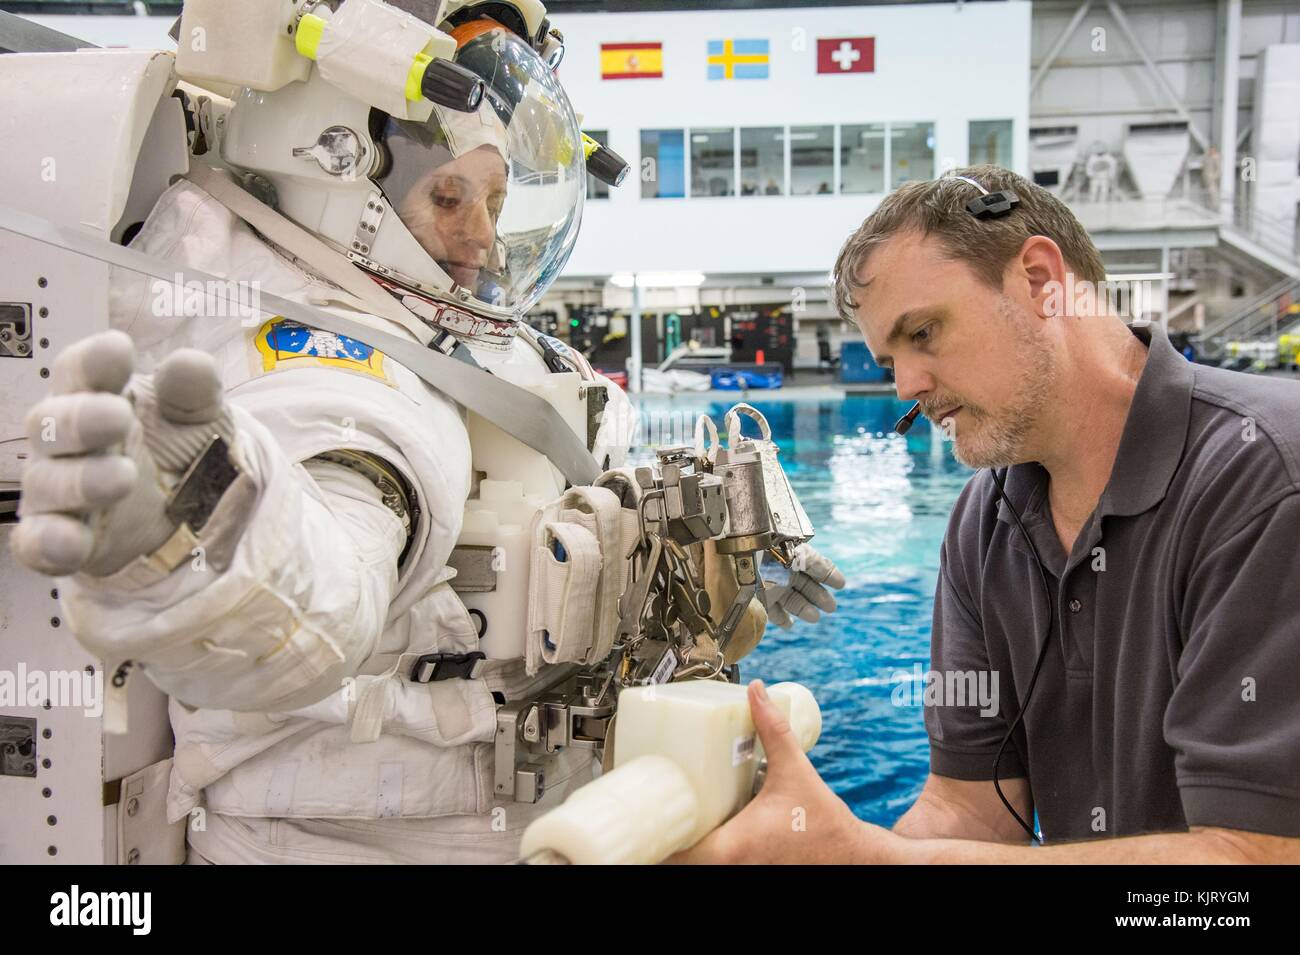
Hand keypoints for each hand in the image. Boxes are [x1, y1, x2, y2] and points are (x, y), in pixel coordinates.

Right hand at [12, 330, 236, 576]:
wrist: (186, 520)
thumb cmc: (176, 451)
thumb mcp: (198, 418)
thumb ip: (195, 390)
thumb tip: (189, 364)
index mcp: (94, 398)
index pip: (79, 371)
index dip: (93, 360)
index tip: (118, 349)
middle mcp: (65, 442)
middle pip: (52, 424)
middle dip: (81, 419)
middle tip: (118, 416)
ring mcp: (57, 492)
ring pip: (48, 482)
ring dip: (80, 481)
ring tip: (122, 479)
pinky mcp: (58, 540)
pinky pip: (38, 542)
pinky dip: (50, 543)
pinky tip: (71, 543)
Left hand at [667, 680, 897, 863]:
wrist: (848, 853)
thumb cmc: (822, 822)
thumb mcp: (795, 769)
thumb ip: (773, 729)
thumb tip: (756, 693)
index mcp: (733, 846)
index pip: (678, 852)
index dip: (655, 838)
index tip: (644, 815)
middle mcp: (732, 864)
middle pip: (679, 858)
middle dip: (662, 834)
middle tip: (649, 804)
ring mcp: (738, 869)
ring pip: (694, 861)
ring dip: (679, 841)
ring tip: (664, 811)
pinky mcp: (746, 866)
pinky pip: (712, 860)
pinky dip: (699, 847)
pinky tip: (693, 824)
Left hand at [764, 543, 845, 628]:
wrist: (734, 561)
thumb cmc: (766, 555)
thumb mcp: (796, 557)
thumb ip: (816, 564)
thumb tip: (842, 581)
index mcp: (791, 553)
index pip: (814, 563)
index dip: (828, 573)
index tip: (841, 584)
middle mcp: (782, 568)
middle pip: (804, 583)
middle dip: (819, 595)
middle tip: (831, 607)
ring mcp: (770, 584)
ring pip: (791, 598)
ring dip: (804, 608)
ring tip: (815, 617)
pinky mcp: (757, 598)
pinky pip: (772, 610)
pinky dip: (781, 618)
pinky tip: (790, 625)